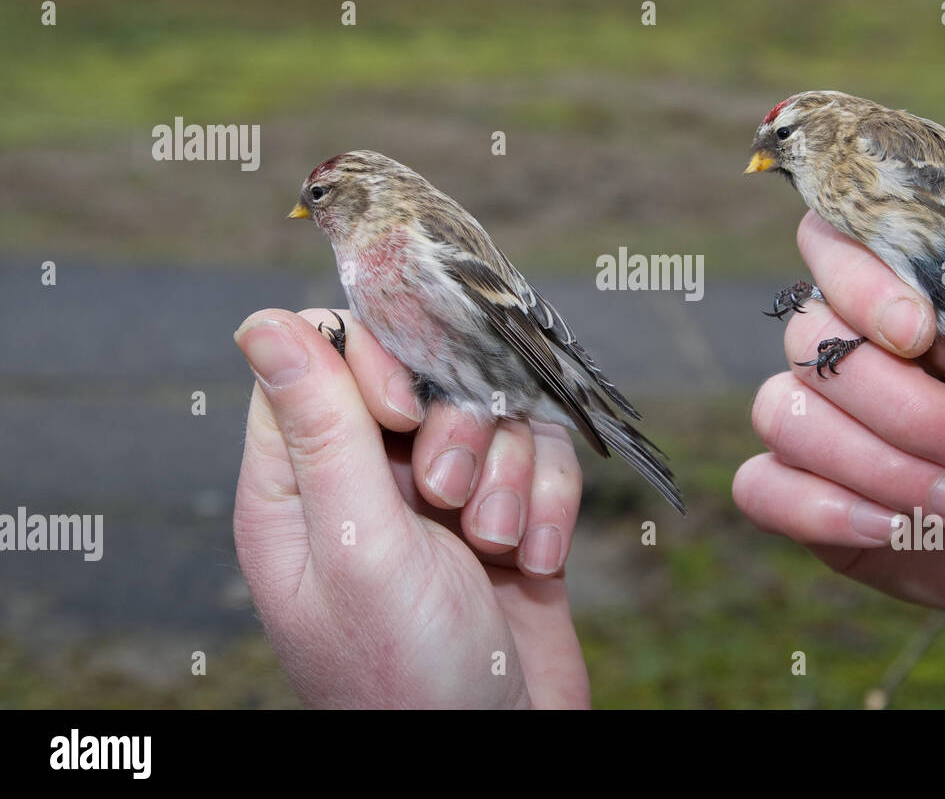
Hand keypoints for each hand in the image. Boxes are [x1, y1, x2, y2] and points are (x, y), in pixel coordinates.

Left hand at [233, 308, 589, 707]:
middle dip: (457, 431)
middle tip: (450, 497)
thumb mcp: (357, 544)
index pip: (319, 357)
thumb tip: (260, 321)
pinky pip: (541, 458)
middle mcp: (367, 483)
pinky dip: (551, 501)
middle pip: (420, 378)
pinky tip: (541, 560)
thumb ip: (321, 428)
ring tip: (501, 544)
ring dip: (512, 475)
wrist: (501, 755)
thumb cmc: (404, 672)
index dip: (373, 364)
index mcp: (299, 487)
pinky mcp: (509, 517)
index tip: (404, 413)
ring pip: (492, 413)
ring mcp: (442, 500)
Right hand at [737, 210, 944, 618]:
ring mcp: (816, 421)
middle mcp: (846, 349)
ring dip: (875, 466)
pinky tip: (893, 529)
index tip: (919, 333)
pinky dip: (824, 510)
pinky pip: (761, 487)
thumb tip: (923, 310)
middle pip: (808, 341)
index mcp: (904, 297)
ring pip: (781, 414)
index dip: (858, 283)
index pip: (831, 243)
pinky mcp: (801, 493)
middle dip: (899, 406)